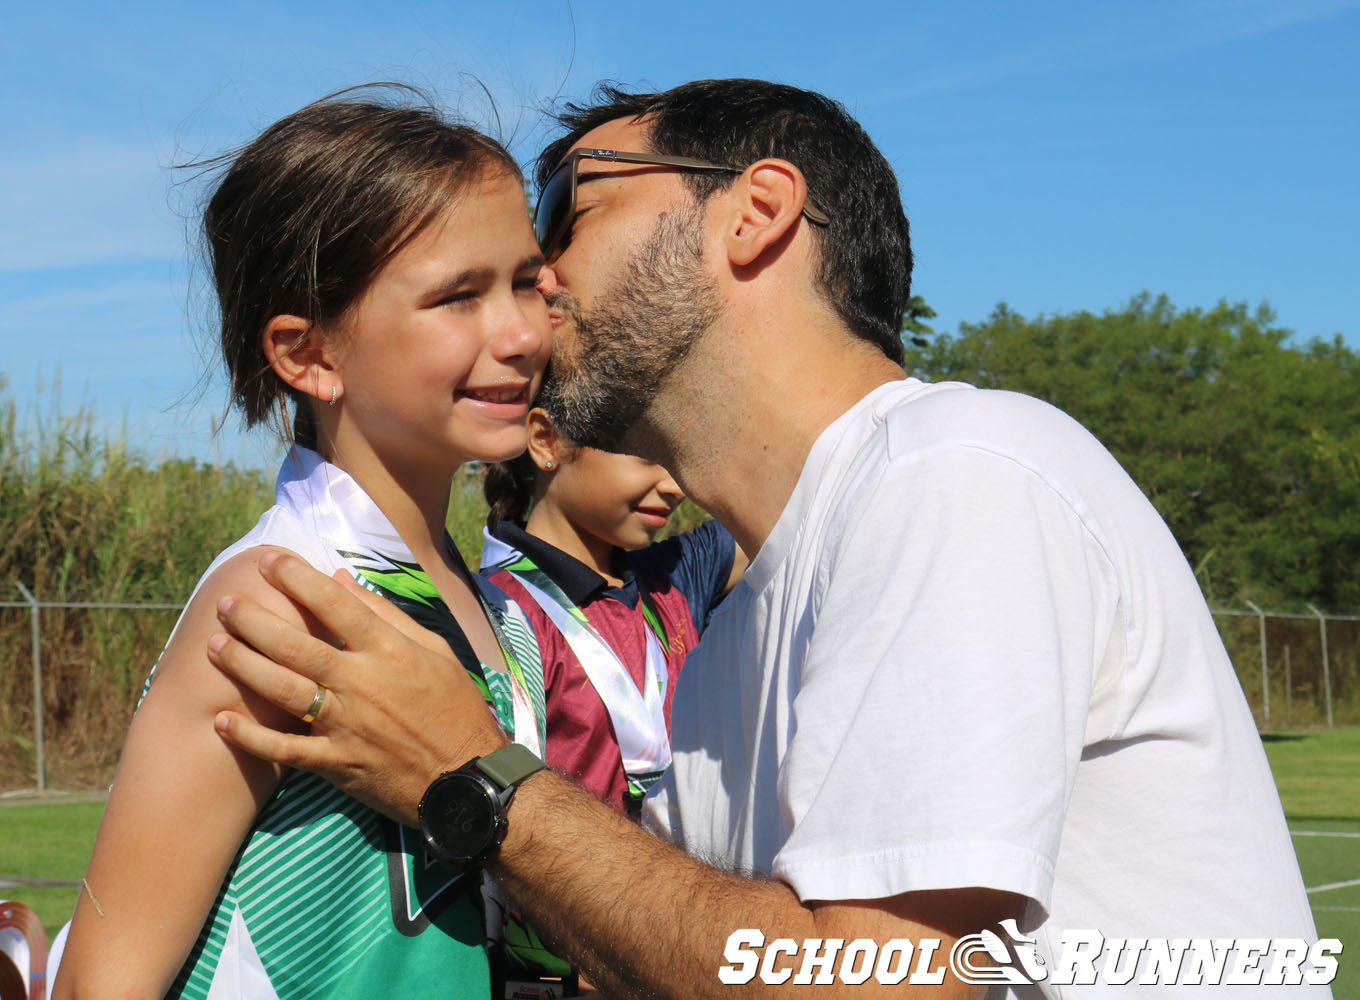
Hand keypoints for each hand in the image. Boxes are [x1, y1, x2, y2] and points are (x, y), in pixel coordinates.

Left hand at [207, 551, 506, 825]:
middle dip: (254, 621)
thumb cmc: (455, 709)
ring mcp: (346, 725)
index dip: (298, 580)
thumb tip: (343, 580)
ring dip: (244, 666)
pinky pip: (285, 749)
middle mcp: (362, 683)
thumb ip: (387, 615)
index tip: (269, 562)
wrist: (467, 778)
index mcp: (389, 652)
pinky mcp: (336, 764)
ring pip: (283, 690)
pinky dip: (251, 737)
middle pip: (296, 645)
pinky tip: (222, 720)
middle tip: (226, 605)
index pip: (336, 605)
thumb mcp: (436, 652)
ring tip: (215, 646)